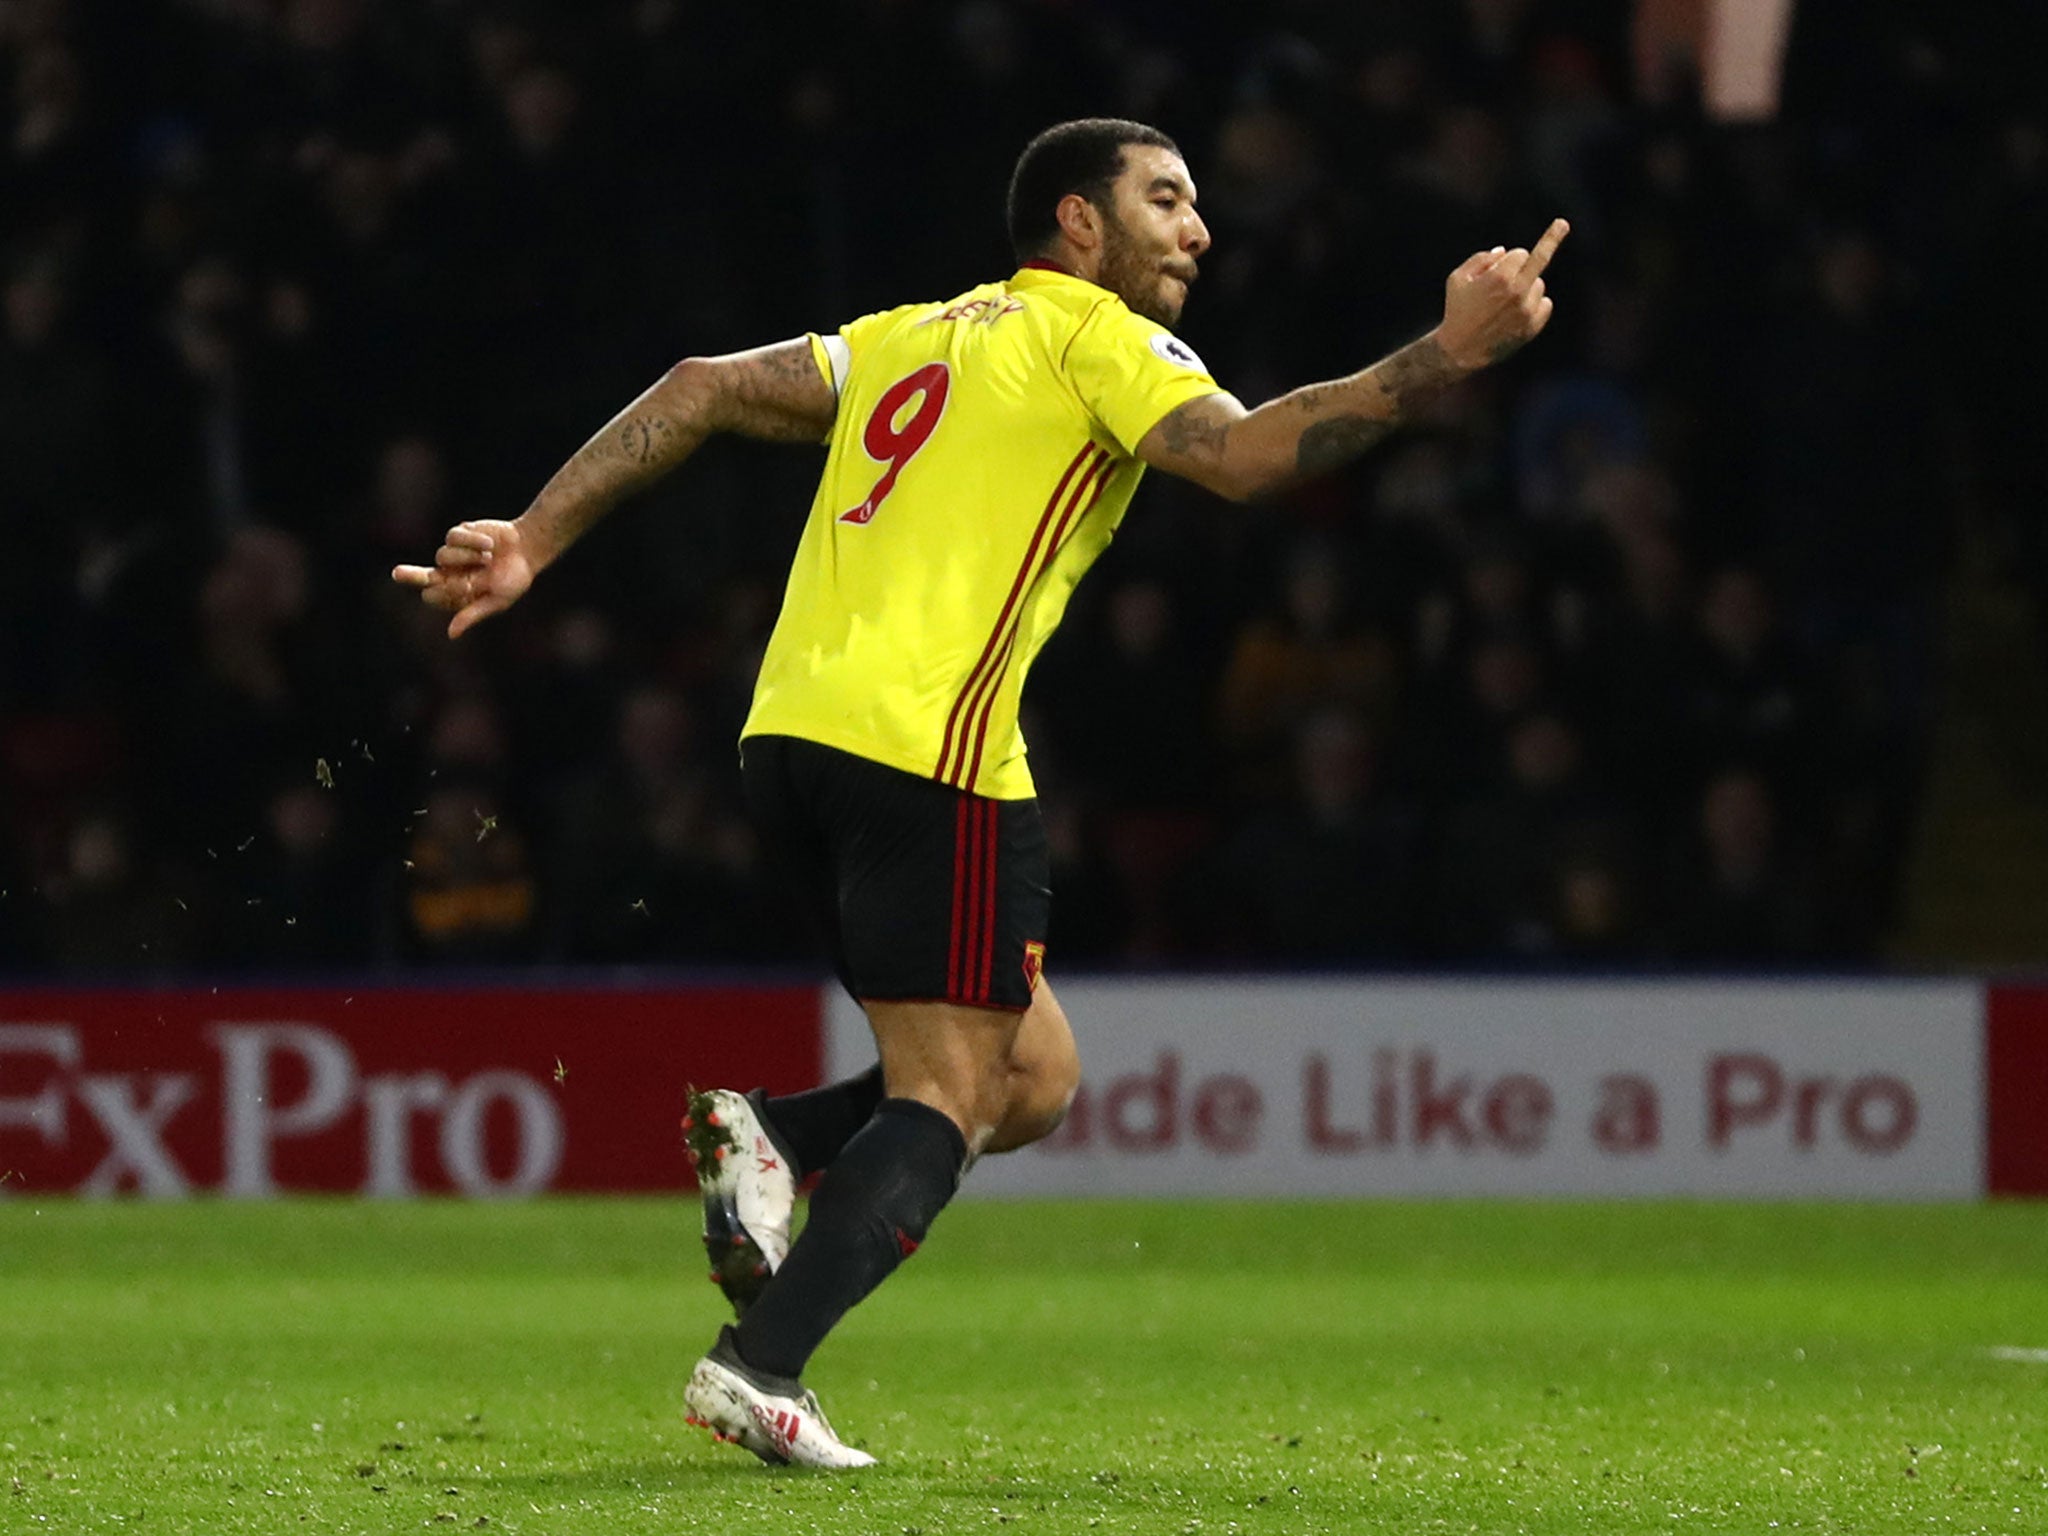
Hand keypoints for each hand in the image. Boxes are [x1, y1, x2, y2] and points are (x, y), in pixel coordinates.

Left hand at [391, 518, 535, 638]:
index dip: (442, 593)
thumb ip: (472, 614)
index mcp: (457, 594)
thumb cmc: (514, 579)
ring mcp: (452, 554)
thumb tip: (450, 634)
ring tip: (488, 559)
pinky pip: (453, 537)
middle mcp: (450, 574)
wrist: (528, 548)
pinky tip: (489, 544)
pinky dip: (472, 541)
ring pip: (442, 555)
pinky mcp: (458, 535)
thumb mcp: (497, 601)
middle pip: (423, 576)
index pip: (433, 596)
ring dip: (466, 557)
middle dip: (410, 575)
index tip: (462, 589)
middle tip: (397, 574)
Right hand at [1433, 218, 1569, 373]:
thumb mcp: (1457, 278)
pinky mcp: (1533, 326)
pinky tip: (1518, 312)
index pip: (1520, 253)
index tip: (1508, 259)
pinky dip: (1536, 304)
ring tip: (1505, 304)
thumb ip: (1481, 259)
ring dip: (1527, 286)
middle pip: (1539, 260)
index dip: (1508, 259)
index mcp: (1500, 277)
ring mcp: (1527, 310)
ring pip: (1539, 284)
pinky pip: (1546, 303)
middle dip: (1551, 239)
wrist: (1461, 350)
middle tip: (1563, 224)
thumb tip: (1505, 252)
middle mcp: (1517, 291)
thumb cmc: (1457, 310)